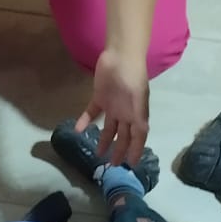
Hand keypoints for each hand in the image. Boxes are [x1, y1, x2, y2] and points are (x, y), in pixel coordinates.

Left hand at [76, 48, 149, 167]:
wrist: (121, 56)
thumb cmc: (133, 77)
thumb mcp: (140, 100)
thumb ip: (139, 119)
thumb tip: (141, 137)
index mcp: (138, 115)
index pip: (138, 138)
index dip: (136, 151)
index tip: (132, 165)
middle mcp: (126, 113)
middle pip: (123, 136)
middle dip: (119, 150)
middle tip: (112, 165)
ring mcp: (112, 106)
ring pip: (108, 128)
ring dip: (104, 140)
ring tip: (98, 154)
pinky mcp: (99, 97)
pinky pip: (92, 112)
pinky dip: (85, 121)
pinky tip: (79, 129)